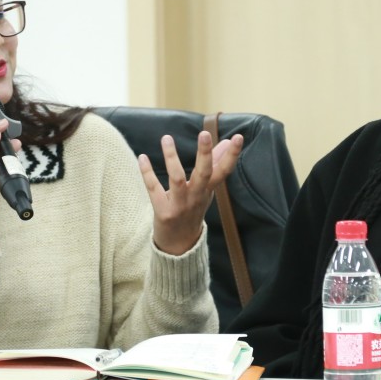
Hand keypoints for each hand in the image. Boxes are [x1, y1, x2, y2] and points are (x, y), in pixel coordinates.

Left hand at [138, 130, 243, 255]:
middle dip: (205, 154)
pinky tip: (142, 157)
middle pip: (204, 174)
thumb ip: (216, 164)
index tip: (238, 137)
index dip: (232, 155)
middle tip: (204, 134)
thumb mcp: (207, 189)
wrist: (179, 245)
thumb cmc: (193, 209)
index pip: (224, 171)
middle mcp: (197, 197)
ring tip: (166, 138)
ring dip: (171, 158)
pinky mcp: (163, 211)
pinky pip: (154, 189)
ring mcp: (180, 205)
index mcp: (209, 190)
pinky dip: (148, 173)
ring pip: (177, 179)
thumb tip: (227, 141)